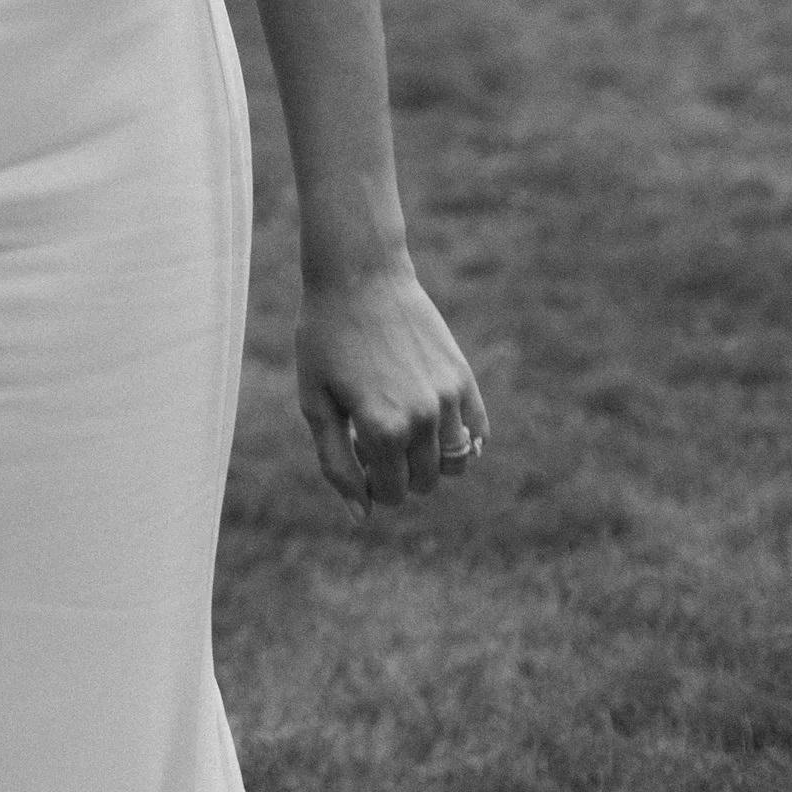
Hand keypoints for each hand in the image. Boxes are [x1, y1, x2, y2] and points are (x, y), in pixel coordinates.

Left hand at [296, 255, 488, 516]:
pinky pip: (477, 435)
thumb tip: (362, 517)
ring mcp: (448, 397)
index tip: (356, 452)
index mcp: (381, 429)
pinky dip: (462, 441)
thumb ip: (336, 464)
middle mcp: (422, 418)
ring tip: (401, 425)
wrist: (358, 274)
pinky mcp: (463, 377)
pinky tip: (432, 420)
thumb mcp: (315, 402)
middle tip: (372, 433)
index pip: (391, 493)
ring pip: (454, 465)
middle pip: (424, 483)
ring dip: (430, 459)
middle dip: (398, 472)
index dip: (371, 483)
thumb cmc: (325, 337)